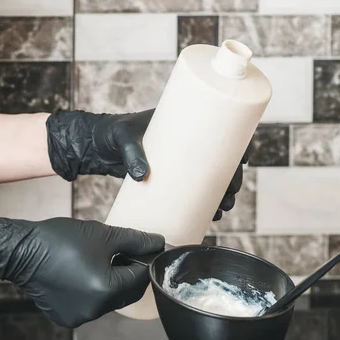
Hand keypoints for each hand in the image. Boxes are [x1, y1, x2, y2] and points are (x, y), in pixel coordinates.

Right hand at [0, 212, 164, 327]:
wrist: (21, 252)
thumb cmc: (61, 240)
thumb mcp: (103, 235)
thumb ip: (136, 240)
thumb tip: (158, 242)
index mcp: (106, 291)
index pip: (141, 277)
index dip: (147, 260)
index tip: (147, 246)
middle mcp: (95, 310)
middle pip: (127, 292)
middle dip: (131, 272)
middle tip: (128, 251)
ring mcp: (79, 317)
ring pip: (110, 300)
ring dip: (114, 281)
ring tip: (106, 258)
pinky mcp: (66, 317)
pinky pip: (92, 305)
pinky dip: (96, 290)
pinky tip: (87, 272)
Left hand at [45, 109, 247, 220]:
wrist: (97, 145)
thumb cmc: (111, 133)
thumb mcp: (123, 139)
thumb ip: (132, 154)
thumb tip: (143, 176)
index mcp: (183, 124)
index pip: (220, 130)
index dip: (238, 145)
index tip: (243, 161)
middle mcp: (186, 144)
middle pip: (221, 160)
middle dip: (232, 180)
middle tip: (229, 197)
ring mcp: (179, 162)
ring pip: (212, 178)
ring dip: (223, 194)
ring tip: (222, 210)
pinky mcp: (170, 178)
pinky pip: (196, 189)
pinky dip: (207, 201)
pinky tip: (212, 214)